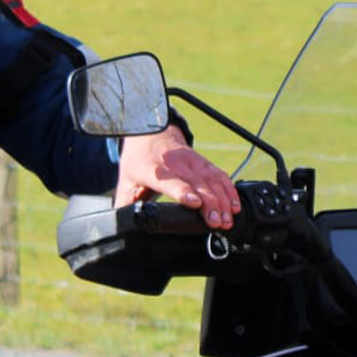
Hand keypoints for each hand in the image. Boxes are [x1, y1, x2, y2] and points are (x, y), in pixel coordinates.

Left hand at [116, 126, 239, 227]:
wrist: (150, 132)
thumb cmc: (138, 159)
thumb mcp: (125, 180)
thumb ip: (124, 203)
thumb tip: (122, 221)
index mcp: (154, 169)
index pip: (172, 181)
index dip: (184, 192)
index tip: (196, 203)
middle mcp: (176, 164)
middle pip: (198, 184)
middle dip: (211, 204)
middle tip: (217, 223)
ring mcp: (192, 161)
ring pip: (212, 180)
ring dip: (223, 200)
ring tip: (227, 220)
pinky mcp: (203, 162)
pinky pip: (220, 175)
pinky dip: (229, 190)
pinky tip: (234, 205)